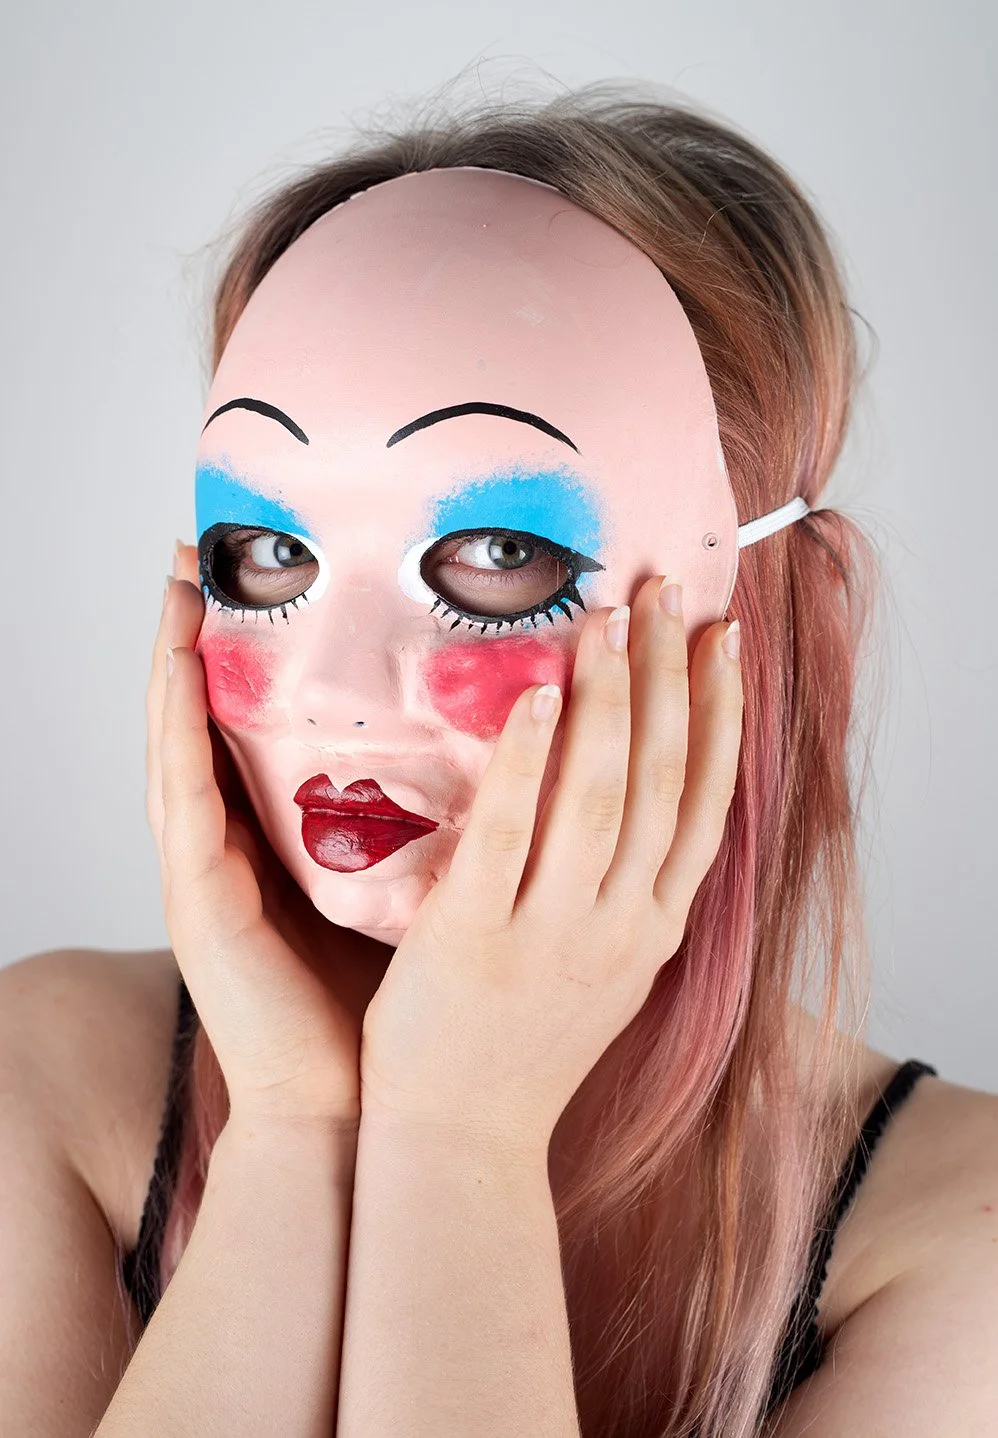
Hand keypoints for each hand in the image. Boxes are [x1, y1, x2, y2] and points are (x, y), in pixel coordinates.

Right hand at [147, 544, 388, 1130]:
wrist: (355, 1107)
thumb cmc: (390, 1004)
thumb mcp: (413, 888)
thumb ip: (429, 819)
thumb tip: (505, 744)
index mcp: (282, 840)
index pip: (259, 725)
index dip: (256, 649)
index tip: (271, 568)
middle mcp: (236, 846)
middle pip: (207, 718)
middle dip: (200, 631)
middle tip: (200, 545)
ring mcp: (208, 874)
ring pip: (180, 741)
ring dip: (174, 656)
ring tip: (180, 577)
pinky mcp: (200, 905)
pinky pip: (183, 798)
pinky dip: (179, 725)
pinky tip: (183, 666)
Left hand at [358, 576, 742, 1153]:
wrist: (463, 1148)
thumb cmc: (522, 1049)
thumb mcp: (603, 970)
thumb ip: (620, 889)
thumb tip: (625, 795)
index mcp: (654, 928)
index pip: (707, 802)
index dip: (720, 714)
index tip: (724, 640)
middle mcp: (623, 926)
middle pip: (666, 779)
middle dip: (671, 675)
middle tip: (665, 589)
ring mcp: (555, 935)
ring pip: (603, 797)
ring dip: (612, 699)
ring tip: (608, 618)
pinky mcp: (476, 941)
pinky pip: (510, 837)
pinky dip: (527, 764)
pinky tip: (531, 699)